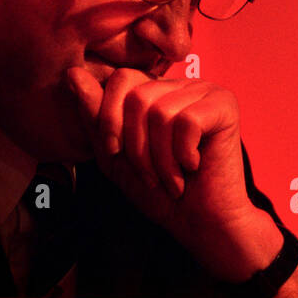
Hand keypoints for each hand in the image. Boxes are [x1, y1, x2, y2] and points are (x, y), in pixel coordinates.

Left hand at [65, 66, 283, 279]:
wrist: (201, 223)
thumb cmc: (160, 193)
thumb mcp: (113, 156)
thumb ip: (93, 116)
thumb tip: (72, 73)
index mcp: (157, 90)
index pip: (121, 79)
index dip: (110, 119)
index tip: (119, 154)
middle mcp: (182, 84)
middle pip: (137, 95)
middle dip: (135, 145)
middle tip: (151, 176)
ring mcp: (206, 91)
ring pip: (160, 112)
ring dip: (160, 158)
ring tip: (172, 179)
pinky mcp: (225, 106)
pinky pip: (187, 121)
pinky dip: (183, 154)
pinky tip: (194, 167)